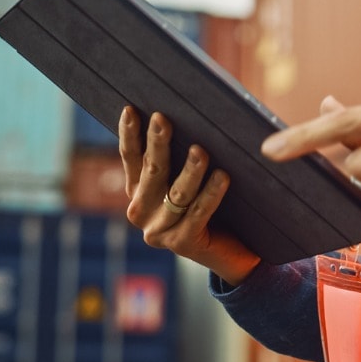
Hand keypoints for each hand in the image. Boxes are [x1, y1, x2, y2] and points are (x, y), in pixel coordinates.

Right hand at [118, 106, 260, 285]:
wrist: (232, 252)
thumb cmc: (213, 204)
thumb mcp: (190, 177)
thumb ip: (182, 154)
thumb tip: (191, 114)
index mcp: (138, 191)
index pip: (131, 157)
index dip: (129, 134)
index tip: (131, 109)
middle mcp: (141, 211)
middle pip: (152, 171)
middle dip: (157, 144)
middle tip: (162, 119)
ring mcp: (159, 231)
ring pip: (177, 193)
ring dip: (189, 171)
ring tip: (201, 151)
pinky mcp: (182, 244)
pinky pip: (199, 213)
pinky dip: (211, 194)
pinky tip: (223, 177)